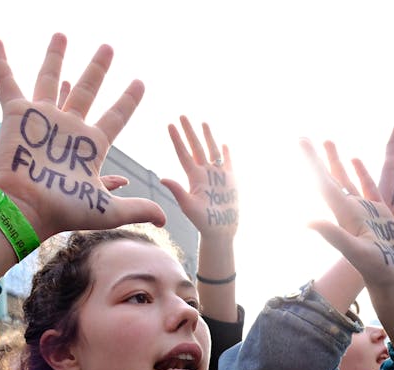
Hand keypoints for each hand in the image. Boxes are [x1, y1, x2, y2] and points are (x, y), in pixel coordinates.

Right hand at [0, 34, 164, 239]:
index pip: (116, 116)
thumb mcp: (107, 210)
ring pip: (50, 79)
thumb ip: (136, 208)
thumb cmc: (63, 209)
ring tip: (62, 34)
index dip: (129, 100)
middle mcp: (68, 127)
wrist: (25, 208)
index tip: (140, 82)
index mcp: (91, 145)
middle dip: (98, 68)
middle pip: (87, 89)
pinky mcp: (17, 114)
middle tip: (108, 48)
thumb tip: (165, 219)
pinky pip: (6, 82)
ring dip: (55, 56)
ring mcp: (43, 118)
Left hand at [160, 116, 238, 241]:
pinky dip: (226, 153)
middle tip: (182, 115)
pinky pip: (228, 163)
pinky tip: (223, 144)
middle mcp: (204, 173)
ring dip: (208, 137)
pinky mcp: (230, 180)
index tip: (169, 125)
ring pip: (212, 151)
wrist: (220, 230)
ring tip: (203, 123)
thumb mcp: (188, 206)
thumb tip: (162, 178)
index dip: (177, 139)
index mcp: (193, 177)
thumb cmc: (202, 221)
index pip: (183, 153)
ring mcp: (217, 175)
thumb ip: (178, 191)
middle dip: (190, 131)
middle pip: (196, 147)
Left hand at [303, 138, 393, 288]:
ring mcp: (363, 210)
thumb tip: (306, 220)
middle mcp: (349, 209)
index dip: (312, 162)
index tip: (301, 143)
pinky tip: (355, 159)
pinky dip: (360, 172)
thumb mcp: (354, 251)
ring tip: (327, 141)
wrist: (391, 278)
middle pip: (329, 177)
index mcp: (343, 213)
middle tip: (303, 138)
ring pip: (346, 179)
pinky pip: (367, 186)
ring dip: (335, 161)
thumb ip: (333, 235)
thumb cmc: (376, 267)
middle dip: (317, 157)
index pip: (323, 182)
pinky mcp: (378, 212)